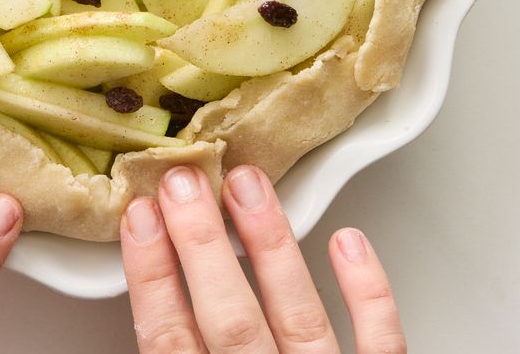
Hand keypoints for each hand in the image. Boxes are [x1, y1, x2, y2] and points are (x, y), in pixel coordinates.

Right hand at [122, 164, 405, 353]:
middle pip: (229, 320)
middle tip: (184, 182)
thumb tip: (153, 297)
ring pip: (298, 317)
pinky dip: (367, 294)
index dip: (152, 277)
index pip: (169, 342)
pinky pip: (380, 344)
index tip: (139, 219)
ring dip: (270, 245)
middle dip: (202, 244)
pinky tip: (347, 241)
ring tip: (250, 185)